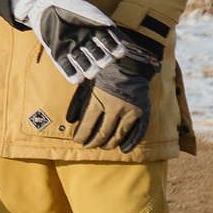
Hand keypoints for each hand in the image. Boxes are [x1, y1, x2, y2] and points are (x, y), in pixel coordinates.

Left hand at [28, 0, 123, 81]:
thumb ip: (96, 17)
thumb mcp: (83, 10)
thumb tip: (111, 26)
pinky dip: (72, 74)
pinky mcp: (59, 54)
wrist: (46, 6)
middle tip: (102, 61)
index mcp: (95, 33)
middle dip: (102, 60)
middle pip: (99, 57)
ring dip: (89, 69)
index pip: (110, 44)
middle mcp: (86, 44)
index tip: (119, 53)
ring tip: (91, 72)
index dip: (115, 50)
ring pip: (85, 64)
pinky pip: (67, 67)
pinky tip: (78, 78)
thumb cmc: (68, 7)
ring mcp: (73, 50)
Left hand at [65, 30, 161, 150]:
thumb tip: (71, 120)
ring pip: (118, 135)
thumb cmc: (104, 73)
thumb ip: (79, 103)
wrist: (129, 62)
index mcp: (99, 101)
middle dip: (93, 142)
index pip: (88, 125)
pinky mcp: (142, 112)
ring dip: (109, 143)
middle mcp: (115, 108)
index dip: (82, 136)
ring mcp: (130, 111)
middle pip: (103, 133)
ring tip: (102, 146)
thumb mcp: (87, 85)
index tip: (78, 141)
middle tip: (88, 146)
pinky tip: (123, 149)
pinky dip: (130, 142)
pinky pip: (137, 132)